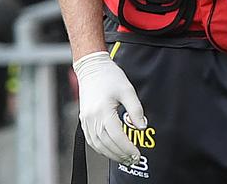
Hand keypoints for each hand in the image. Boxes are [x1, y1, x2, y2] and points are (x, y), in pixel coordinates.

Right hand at [72, 51, 146, 165]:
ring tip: (124, 158)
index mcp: (103, 112)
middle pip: (106, 143)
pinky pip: (91, 139)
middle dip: (120, 154)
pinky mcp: (84, 120)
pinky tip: (110, 150)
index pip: (116, 136)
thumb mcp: (128, 90)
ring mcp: (86, 120)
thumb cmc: (110, 77)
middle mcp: (92, 119)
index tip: (137, 154)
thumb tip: (142, 126)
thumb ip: (135, 109)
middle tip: (133, 160)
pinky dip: (101, 148)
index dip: (127, 148)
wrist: (92, 68)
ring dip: (110, 154)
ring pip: (97, 144)